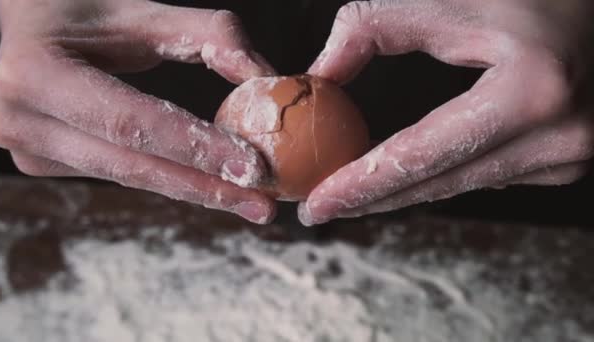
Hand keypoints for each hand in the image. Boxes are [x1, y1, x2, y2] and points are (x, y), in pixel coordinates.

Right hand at [0, 0, 277, 223]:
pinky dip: (167, 178)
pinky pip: (119, 174)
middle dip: (205, 187)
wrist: (33, 27)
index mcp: (37, 73)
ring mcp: (27, 150)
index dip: (195, 147)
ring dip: (193, 189)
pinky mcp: (42, 164)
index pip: (133, 122)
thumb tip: (266, 78)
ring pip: (129, 177)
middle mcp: (22, 119)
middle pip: (132, 165)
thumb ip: (210, 36)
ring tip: (248, 201)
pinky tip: (208, 184)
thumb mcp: (145, 12)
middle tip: (262, 205)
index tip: (252, 167)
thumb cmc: (90, 13)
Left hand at [300, 0, 593, 225]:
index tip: (318, 203)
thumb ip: (374, 27)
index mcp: (531, 91)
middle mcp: (559, 137)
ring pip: (461, 185)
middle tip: (321, 210)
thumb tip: (322, 74)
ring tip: (353, 193)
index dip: (362, 182)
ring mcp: (570, 156)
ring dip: (406, 190)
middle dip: (373, 199)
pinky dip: (443, 175)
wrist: (593, 10)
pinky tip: (410, 174)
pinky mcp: (568, 160)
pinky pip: (487, 176)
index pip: (422, 154)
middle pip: (439, 184)